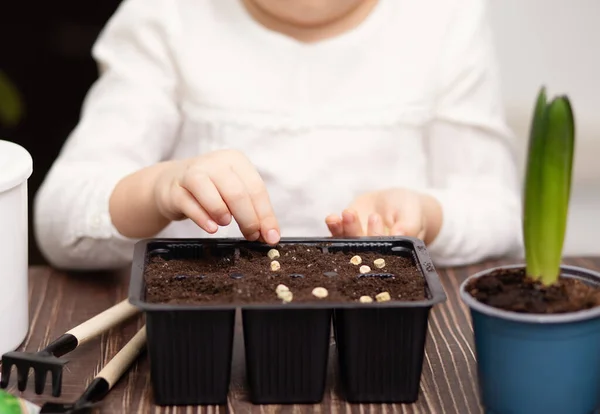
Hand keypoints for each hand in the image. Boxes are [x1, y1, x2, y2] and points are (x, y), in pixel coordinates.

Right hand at [153, 149, 279, 243]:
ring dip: (224, 215)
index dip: (266, 215)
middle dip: (249, 220)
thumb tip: (270, 235)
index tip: (271, 237)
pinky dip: (204, 220)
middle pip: (237, 194)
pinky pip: (191, 207)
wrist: (170, 183)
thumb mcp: (233, 193)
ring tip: (226, 224)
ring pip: (214, 198)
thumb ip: (253, 211)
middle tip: (251, 236)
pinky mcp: (174, 190)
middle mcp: (215, 163)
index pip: (256, 189)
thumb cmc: (210, 189)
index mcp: (235, 161)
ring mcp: (192, 174)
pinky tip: (211, 228)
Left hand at [325, 188, 441, 243]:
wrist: (395, 202)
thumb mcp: (413, 215)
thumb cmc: (409, 211)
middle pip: (362, 249)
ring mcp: (357, 245)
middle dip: (358, 233)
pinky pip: (337, 234)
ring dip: (343, 230)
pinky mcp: (346, 234)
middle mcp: (373, 254)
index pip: (384, 253)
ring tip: (347, 213)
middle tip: (359, 215)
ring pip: (348, 242)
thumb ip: (409, 225)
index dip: (378, 237)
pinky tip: (332, 218)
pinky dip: (334, 227)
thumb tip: (399, 233)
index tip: (376, 220)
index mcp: (394, 256)